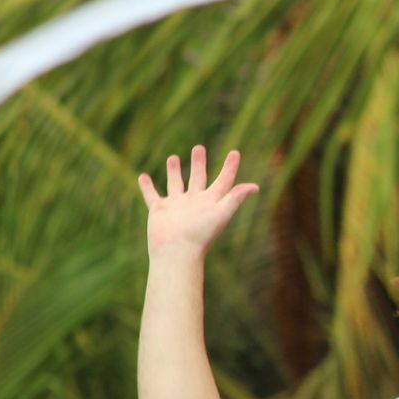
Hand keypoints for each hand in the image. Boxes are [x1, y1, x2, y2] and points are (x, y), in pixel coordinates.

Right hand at [137, 145, 260, 257]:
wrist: (177, 251)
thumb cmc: (201, 234)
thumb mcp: (222, 213)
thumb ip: (236, 198)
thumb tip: (255, 187)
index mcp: (211, 201)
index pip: (224, 180)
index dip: (230, 167)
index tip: (234, 152)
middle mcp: (194, 202)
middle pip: (198, 178)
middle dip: (198, 163)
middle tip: (198, 148)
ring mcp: (176, 206)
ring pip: (175, 184)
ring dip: (174, 171)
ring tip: (173, 157)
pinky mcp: (159, 210)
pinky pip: (151, 195)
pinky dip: (147, 186)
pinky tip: (143, 176)